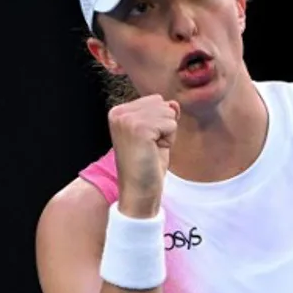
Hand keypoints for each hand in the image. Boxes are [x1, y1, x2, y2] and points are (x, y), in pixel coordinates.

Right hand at [108, 95, 179, 217]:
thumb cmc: (147, 165)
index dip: (160, 123)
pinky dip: (169, 140)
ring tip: (152, 150)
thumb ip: (163, 114)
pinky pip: (171, 124)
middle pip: (162, 104)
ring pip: (168, 113)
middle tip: (150, 148)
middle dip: (164, 126)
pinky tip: (154, 152)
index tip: (147, 142)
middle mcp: (119, 112)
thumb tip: (174, 103)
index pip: (156, 100)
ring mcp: (127, 119)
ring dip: (167, 134)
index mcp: (119, 111)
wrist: (139, 192)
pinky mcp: (138, 128)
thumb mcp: (157, 134)